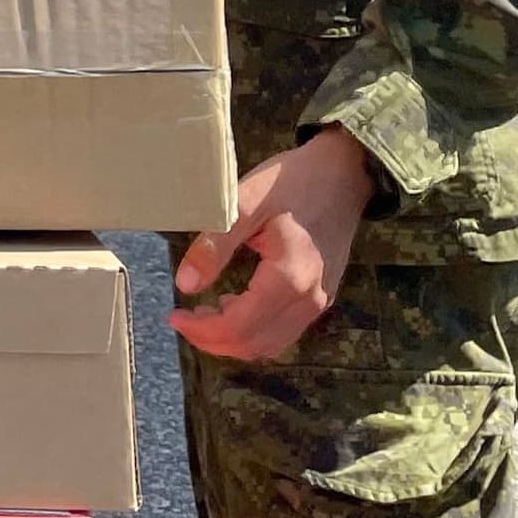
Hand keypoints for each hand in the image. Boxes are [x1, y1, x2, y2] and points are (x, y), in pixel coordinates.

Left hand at [169, 127, 375, 361]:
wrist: (343, 172)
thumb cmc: (293, 182)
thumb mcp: (246, 204)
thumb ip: (215, 246)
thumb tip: (185, 284)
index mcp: (289, 278)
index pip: (239, 327)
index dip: (202, 329)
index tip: (174, 315)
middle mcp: (309, 299)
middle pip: (254, 344)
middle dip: (213, 340)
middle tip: (183, 318)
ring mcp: (319, 300)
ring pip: (271, 344)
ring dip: (234, 339)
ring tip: (203, 313)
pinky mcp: (322, 296)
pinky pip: (285, 330)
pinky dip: (255, 330)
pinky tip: (233, 305)